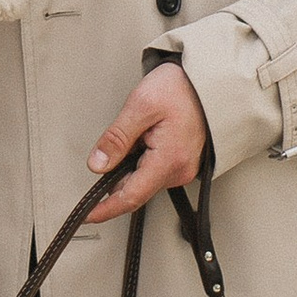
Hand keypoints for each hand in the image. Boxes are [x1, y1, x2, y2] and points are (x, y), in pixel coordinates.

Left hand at [84, 60, 209, 219]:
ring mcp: (183, 168)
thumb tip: (98, 164)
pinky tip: (145, 137)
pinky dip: (142, 160)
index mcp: (169, 160)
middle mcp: (180, 170)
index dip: (106, 208)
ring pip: (144, 179)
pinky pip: (154, 170)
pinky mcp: (183, 162)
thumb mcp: (140, 106)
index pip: (131, 196)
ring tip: (139, 130)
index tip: (88, 215)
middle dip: (116, 174)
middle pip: (136, 188)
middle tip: (115, 143)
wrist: (208, 80)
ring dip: (130, 164)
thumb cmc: (181, 88)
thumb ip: (117, 138)